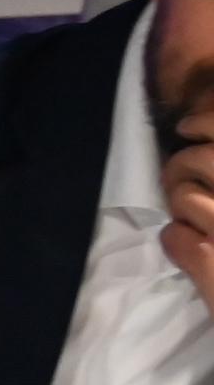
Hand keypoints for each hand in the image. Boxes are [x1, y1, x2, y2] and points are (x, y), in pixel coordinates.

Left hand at [159, 106, 213, 300]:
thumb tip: (205, 142)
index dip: (207, 121)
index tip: (186, 127)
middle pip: (202, 158)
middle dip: (180, 166)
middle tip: (176, 180)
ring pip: (184, 197)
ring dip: (179, 207)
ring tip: (192, 221)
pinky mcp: (213, 264)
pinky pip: (174, 236)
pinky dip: (175, 242)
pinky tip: (191, 251)